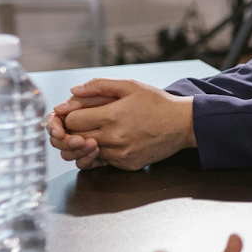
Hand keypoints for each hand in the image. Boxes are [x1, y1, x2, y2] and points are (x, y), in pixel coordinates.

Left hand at [55, 78, 194, 170]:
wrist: (182, 124)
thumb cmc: (157, 103)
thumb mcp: (130, 86)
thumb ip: (99, 86)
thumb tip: (72, 92)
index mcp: (112, 115)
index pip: (72, 121)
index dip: (68, 115)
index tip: (74, 112)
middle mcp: (114, 138)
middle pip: (74, 139)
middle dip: (70, 131)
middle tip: (76, 124)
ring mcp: (120, 154)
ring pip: (84, 154)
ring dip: (81, 145)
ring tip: (88, 134)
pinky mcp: (127, 165)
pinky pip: (101, 163)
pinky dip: (98, 154)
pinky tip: (106, 143)